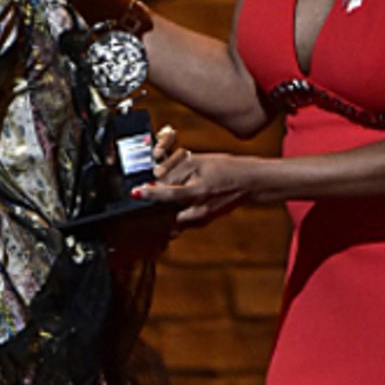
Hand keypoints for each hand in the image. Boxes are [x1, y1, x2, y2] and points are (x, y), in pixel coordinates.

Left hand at [136, 147, 259, 227]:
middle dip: (153, 209)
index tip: (135, 193)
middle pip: (166, 216)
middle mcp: (198, 210)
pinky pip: (182, 222)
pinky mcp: (203, 222)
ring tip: (156, 203)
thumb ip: (177, 170)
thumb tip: (158, 178)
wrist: (250, 183)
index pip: (167, 195)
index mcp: (198, 192)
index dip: (149, 194)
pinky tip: (170, 206)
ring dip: (163, 213)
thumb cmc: (226, 169)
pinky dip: (173, 216)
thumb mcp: (200, 162)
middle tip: (144, 200)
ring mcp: (201, 219)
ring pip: (173, 222)